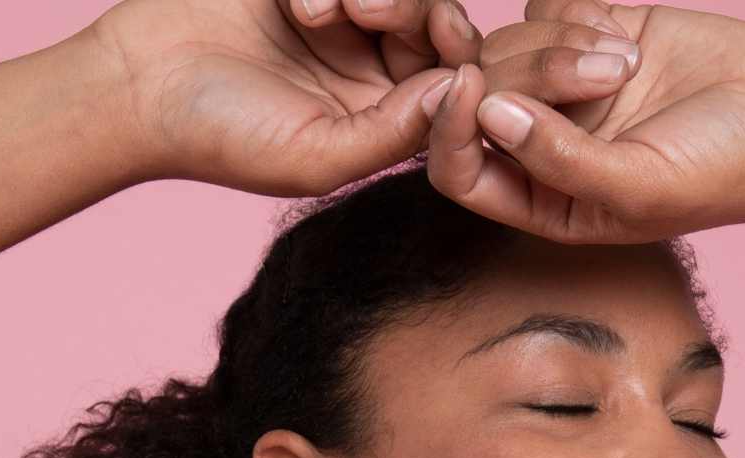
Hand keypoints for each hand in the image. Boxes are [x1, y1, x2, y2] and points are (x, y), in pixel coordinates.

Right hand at [85, 0, 649, 196]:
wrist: (132, 85)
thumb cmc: (215, 135)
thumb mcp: (314, 154)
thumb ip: (392, 131)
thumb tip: (466, 97)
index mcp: (393, 120)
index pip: (483, 98)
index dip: (548, 82)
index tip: (612, 64)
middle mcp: (384, 67)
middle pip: (470, 41)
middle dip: (524, 36)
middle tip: (597, 33)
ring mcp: (356, 19)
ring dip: (395, 0)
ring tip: (328, 9)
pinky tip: (316, 0)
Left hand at [426, 0, 744, 240]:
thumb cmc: (723, 173)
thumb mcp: (636, 186)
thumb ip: (556, 160)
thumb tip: (487, 114)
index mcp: (542, 201)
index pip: (457, 170)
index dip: (447, 126)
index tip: (469, 83)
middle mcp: (543, 145)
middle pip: (480, 94)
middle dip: (529, 74)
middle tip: (607, 76)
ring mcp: (564, 88)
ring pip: (508, 43)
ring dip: (562, 42)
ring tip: (627, 64)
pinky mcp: (591, 36)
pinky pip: (546, 7)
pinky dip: (579, 13)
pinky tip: (628, 39)